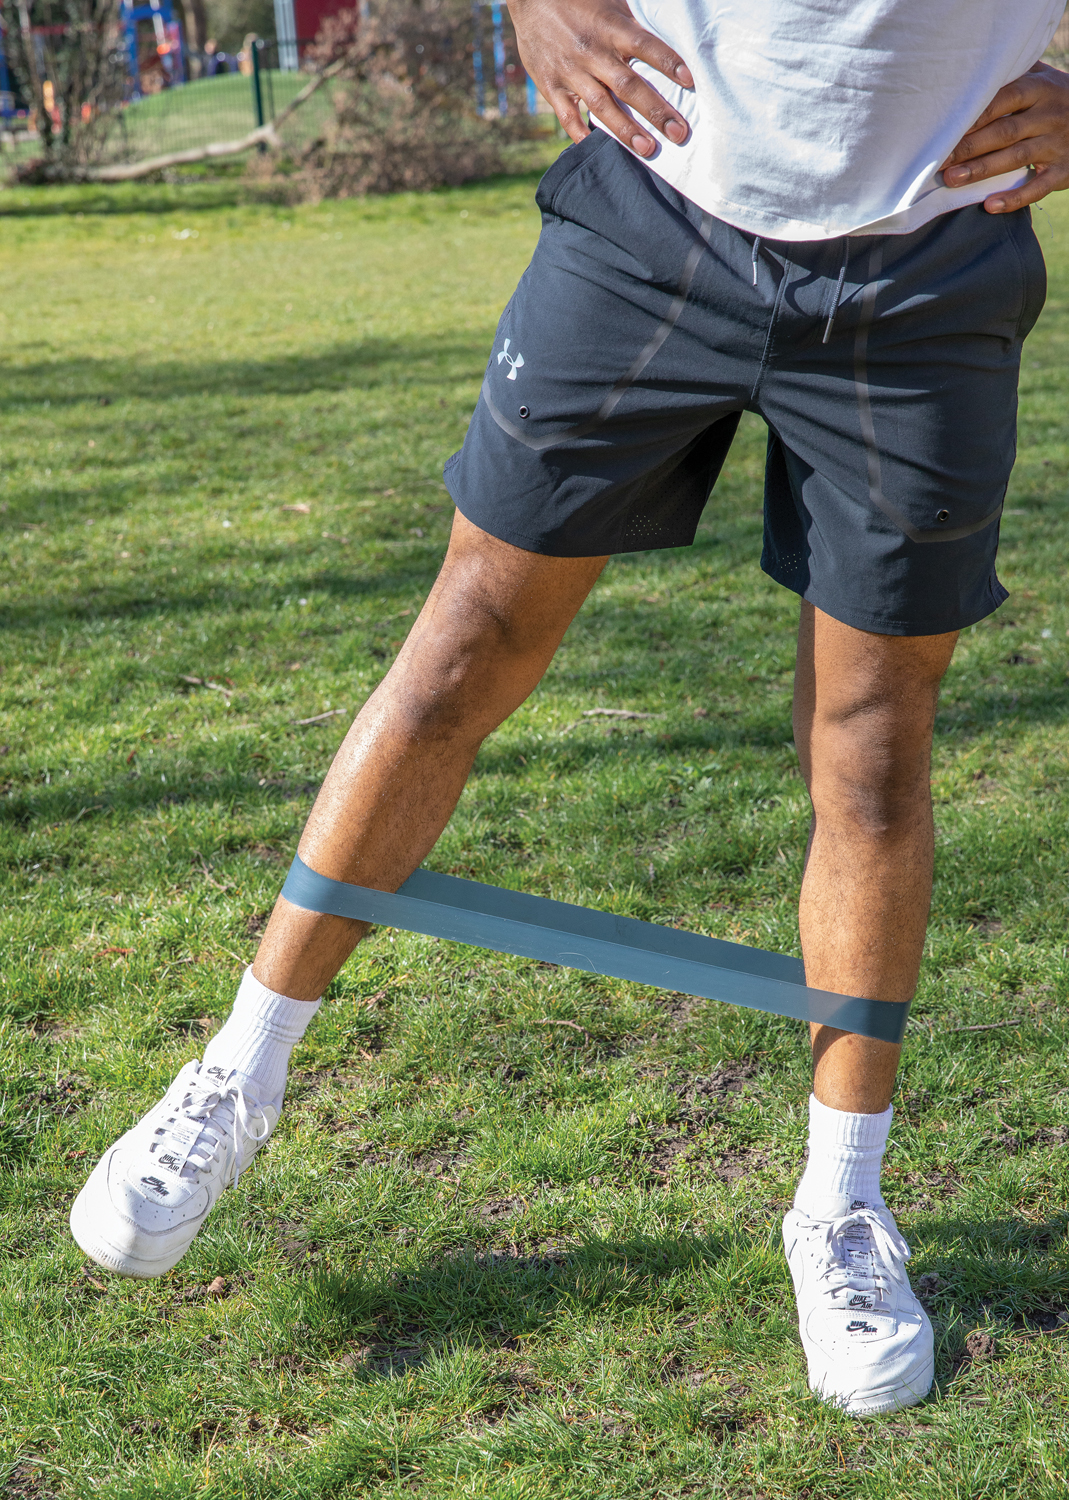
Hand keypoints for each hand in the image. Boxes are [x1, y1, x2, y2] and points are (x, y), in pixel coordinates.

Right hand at [508, 0, 692, 156]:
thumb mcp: (609, 1)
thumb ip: (631, 24)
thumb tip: (662, 42)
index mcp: (610, 27)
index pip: (645, 46)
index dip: (668, 63)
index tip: (689, 82)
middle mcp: (592, 52)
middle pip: (629, 85)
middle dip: (655, 111)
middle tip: (679, 133)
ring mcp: (571, 72)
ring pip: (602, 106)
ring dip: (626, 130)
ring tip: (647, 149)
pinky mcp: (551, 86)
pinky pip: (567, 116)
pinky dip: (580, 134)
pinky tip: (596, 148)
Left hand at [940, 61, 1068, 211]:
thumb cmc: (1059, 98)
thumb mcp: (1044, 78)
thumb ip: (1014, 74)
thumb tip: (970, 67)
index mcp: (1041, 89)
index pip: (1004, 98)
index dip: (975, 114)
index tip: (945, 128)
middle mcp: (1050, 115)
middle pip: (1004, 131)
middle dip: (970, 146)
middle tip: (939, 160)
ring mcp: (1057, 143)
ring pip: (1016, 158)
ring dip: (982, 170)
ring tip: (952, 180)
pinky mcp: (1063, 171)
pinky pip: (1038, 187)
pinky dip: (1014, 198)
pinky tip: (990, 205)